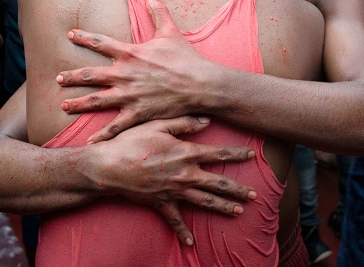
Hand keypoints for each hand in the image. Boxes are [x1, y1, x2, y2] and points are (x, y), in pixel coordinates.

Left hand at [59, 0, 211, 142]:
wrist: (200, 84)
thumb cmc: (186, 58)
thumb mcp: (170, 31)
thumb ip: (158, 11)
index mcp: (130, 54)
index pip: (100, 43)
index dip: (83, 38)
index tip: (70, 36)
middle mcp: (125, 74)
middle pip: (90, 75)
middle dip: (71, 76)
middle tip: (57, 78)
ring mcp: (129, 96)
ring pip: (97, 100)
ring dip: (78, 103)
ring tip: (64, 105)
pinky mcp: (138, 114)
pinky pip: (116, 127)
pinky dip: (102, 136)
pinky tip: (89, 143)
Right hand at [95, 116, 256, 245]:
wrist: (109, 166)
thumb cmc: (132, 142)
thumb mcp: (158, 125)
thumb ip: (183, 123)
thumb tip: (206, 120)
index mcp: (186, 153)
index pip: (219, 154)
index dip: (237, 154)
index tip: (252, 155)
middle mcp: (185, 174)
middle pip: (218, 183)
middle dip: (238, 189)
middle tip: (254, 194)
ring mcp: (174, 191)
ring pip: (205, 202)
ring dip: (224, 208)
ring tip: (240, 212)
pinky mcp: (161, 204)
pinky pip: (175, 220)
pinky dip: (183, 232)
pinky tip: (191, 242)